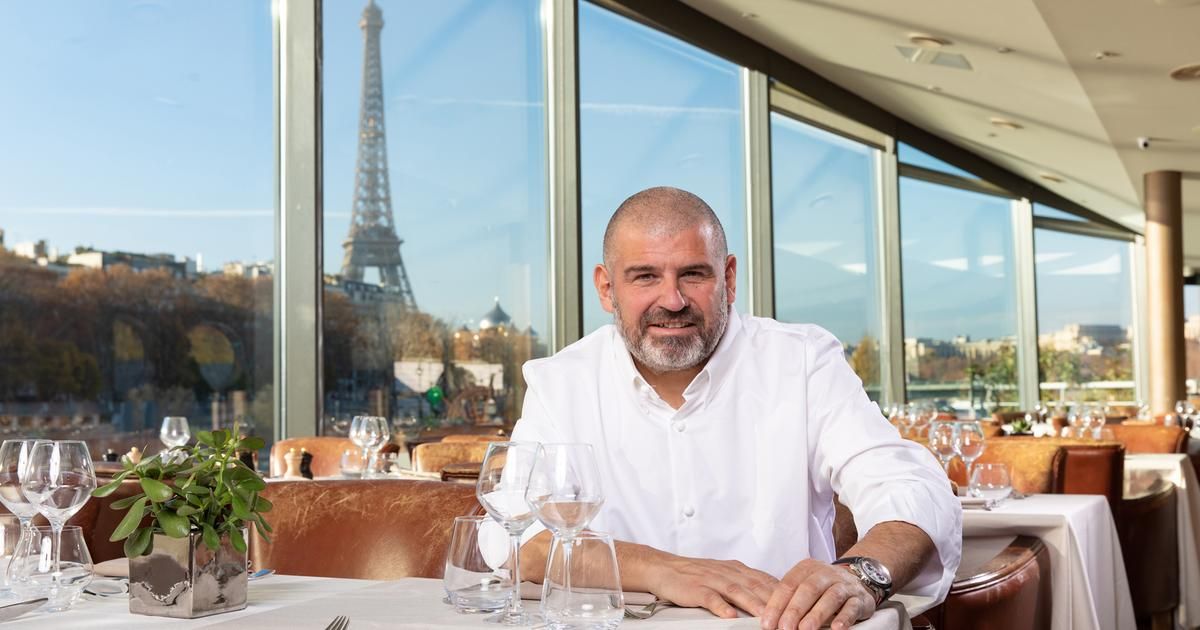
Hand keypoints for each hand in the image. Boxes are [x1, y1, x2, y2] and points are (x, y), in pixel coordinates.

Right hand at [645, 555, 779, 618]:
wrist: (664, 567)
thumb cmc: (695, 574)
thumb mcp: (725, 574)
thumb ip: (747, 584)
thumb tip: (772, 595)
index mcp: (737, 569)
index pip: (765, 580)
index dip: (782, 592)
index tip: (798, 604)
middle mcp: (727, 573)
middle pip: (755, 586)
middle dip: (774, 600)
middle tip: (789, 614)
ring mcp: (711, 580)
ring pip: (737, 591)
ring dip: (753, 604)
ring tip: (766, 618)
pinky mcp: (695, 589)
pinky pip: (710, 598)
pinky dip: (720, 606)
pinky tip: (729, 615)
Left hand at [759, 559, 875, 629]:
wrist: (859, 579)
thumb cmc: (824, 587)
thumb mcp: (805, 585)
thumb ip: (790, 599)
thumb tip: (770, 620)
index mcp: (807, 568)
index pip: (788, 585)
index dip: (777, 604)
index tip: (768, 623)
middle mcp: (826, 574)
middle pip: (809, 589)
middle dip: (795, 610)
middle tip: (785, 628)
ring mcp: (844, 585)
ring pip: (831, 597)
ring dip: (817, 615)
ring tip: (806, 629)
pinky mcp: (860, 599)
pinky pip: (852, 607)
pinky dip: (844, 617)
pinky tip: (836, 628)